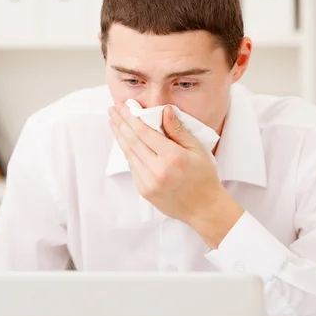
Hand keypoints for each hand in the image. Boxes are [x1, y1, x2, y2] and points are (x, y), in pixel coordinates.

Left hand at [108, 103, 243, 247]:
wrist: (203, 208)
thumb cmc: (203, 176)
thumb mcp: (197, 149)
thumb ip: (178, 130)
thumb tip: (165, 110)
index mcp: (172, 157)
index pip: (144, 132)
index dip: (131, 118)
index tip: (122, 106)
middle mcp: (157, 170)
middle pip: (132, 141)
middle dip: (120, 123)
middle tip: (112, 110)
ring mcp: (148, 182)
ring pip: (129, 154)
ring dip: (119, 136)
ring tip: (113, 122)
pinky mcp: (144, 191)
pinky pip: (132, 166)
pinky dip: (127, 151)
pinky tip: (124, 141)